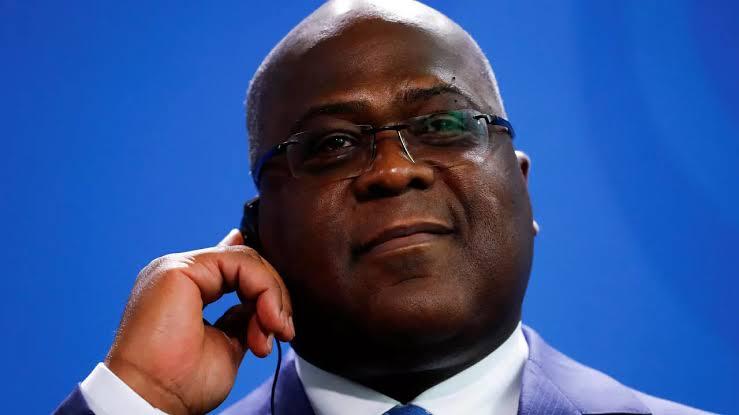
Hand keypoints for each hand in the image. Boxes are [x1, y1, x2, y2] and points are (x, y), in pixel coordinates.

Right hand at [104, 229, 294, 414]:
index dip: (265, 284)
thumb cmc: (180, 384)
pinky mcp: (179, 269)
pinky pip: (238, 261)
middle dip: (274, 296)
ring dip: (272, 295)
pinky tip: (267, 319)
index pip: (234, 267)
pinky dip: (263, 288)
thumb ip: (243, 316)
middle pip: (244, 263)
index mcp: (185, 288)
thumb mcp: (229, 343)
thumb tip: (263, 298)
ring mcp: (176, 267)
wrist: (151, 400)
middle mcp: (179, 272)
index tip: (281, 325)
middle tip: (282, 332)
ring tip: (275, 331)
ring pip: (245, 260)